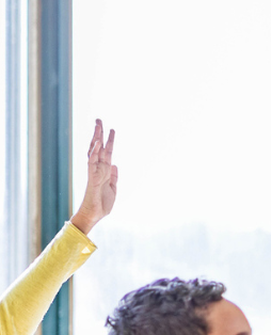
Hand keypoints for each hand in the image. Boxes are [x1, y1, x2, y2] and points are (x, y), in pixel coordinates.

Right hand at [70, 119, 117, 234]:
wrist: (94, 215)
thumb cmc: (102, 204)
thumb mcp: (113, 188)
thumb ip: (114, 176)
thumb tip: (114, 165)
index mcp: (104, 171)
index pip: (106, 152)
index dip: (108, 141)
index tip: (110, 129)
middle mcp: (98, 168)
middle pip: (99, 147)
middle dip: (100, 134)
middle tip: (99, 120)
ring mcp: (94, 171)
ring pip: (95, 151)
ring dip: (97, 138)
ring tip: (98, 124)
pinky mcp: (92, 177)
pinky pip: (92, 162)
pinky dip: (95, 151)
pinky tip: (98, 142)